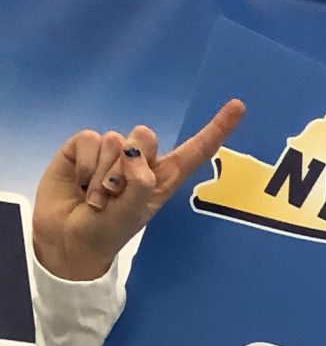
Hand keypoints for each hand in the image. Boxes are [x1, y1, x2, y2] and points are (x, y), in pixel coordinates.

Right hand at [31, 98, 245, 283]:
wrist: (68, 239)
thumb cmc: (105, 232)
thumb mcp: (130, 216)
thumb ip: (140, 185)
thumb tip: (134, 152)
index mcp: (162, 180)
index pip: (193, 151)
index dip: (215, 129)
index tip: (238, 106)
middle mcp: (139, 162)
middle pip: (145, 135)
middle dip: (130, 165)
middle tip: (116, 195)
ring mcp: (112, 152)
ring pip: (115, 139)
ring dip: (104, 175)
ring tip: (97, 199)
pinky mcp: (84, 147)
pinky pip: (90, 139)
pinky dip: (86, 166)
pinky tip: (82, 185)